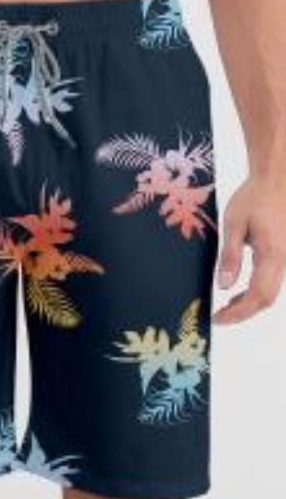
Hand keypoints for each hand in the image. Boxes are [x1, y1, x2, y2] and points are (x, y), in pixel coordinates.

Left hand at [214, 177, 285, 324]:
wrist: (276, 179)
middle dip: (244, 312)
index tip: (219, 319)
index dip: (239, 313)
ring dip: (250, 302)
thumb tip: (224, 287)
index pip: (258, 296)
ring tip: (226, 304)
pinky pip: (273, 279)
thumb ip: (230, 256)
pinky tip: (239, 288)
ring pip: (272, 290)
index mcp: (272, 255)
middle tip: (220, 315)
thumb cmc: (253, 197)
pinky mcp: (284, 251)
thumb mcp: (233, 224)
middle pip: (268, 299)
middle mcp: (283, 259)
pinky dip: (256, 290)